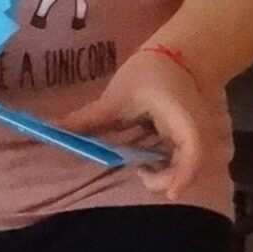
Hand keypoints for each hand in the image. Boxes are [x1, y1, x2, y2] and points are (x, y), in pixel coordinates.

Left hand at [66, 43, 230, 199]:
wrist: (180, 56)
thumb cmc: (150, 71)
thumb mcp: (118, 94)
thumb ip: (90, 117)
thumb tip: (55, 130)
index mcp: (183, 118)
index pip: (192, 151)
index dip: (183, 175)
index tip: (170, 196)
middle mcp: (197, 132)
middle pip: (190, 168)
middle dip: (164, 179)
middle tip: (138, 172)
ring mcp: (197, 137)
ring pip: (185, 167)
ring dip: (164, 174)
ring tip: (141, 168)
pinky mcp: (190, 140)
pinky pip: (180, 160)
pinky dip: (165, 165)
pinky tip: (146, 160)